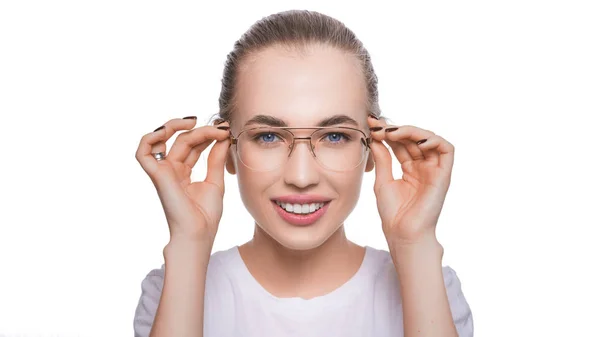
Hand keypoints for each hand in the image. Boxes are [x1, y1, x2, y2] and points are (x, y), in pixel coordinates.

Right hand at [135, 117, 230, 243]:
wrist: (198, 234)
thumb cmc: (206, 216)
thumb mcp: (215, 181)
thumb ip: (216, 159)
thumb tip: (223, 137)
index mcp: (183, 173)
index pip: (193, 145)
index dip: (208, 135)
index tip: (225, 130)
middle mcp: (171, 170)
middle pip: (183, 139)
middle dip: (203, 131)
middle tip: (221, 128)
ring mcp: (163, 172)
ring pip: (166, 139)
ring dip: (177, 126)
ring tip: (195, 121)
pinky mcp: (157, 175)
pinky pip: (144, 151)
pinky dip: (151, 137)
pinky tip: (169, 130)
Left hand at [367, 115, 454, 246]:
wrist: (403, 233)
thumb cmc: (393, 213)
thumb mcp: (383, 181)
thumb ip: (383, 159)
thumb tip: (376, 137)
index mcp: (409, 169)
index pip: (400, 143)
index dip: (387, 132)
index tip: (370, 125)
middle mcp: (423, 167)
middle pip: (413, 138)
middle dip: (396, 129)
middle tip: (378, 127)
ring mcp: (434, 170)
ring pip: (429, 139)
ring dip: (412, 131)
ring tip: (392, 132)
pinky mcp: (444, 175)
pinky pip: (447, 150)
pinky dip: (434, 140)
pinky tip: (417, 141)